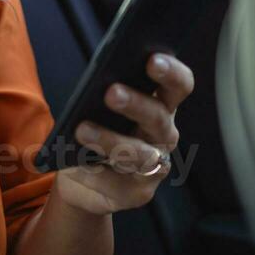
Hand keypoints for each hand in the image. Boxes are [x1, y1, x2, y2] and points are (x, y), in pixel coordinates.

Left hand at [54, 54, 193, 215]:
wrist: (80, 178)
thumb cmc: (94, 128)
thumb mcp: (97, 106)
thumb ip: (103, 92)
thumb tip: (97, 81)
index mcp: (161, 105)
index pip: (178, 85)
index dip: (171, 72)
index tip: (152, 60)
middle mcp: (164, 135)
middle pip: (158, 117)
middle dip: (136, 104)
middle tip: (111, 92)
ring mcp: (155, 167)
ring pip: (141, 154)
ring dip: (111, 141)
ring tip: (82, 130)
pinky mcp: (139, 194)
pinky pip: (117, 183)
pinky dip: (94, 173)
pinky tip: (76, 165)